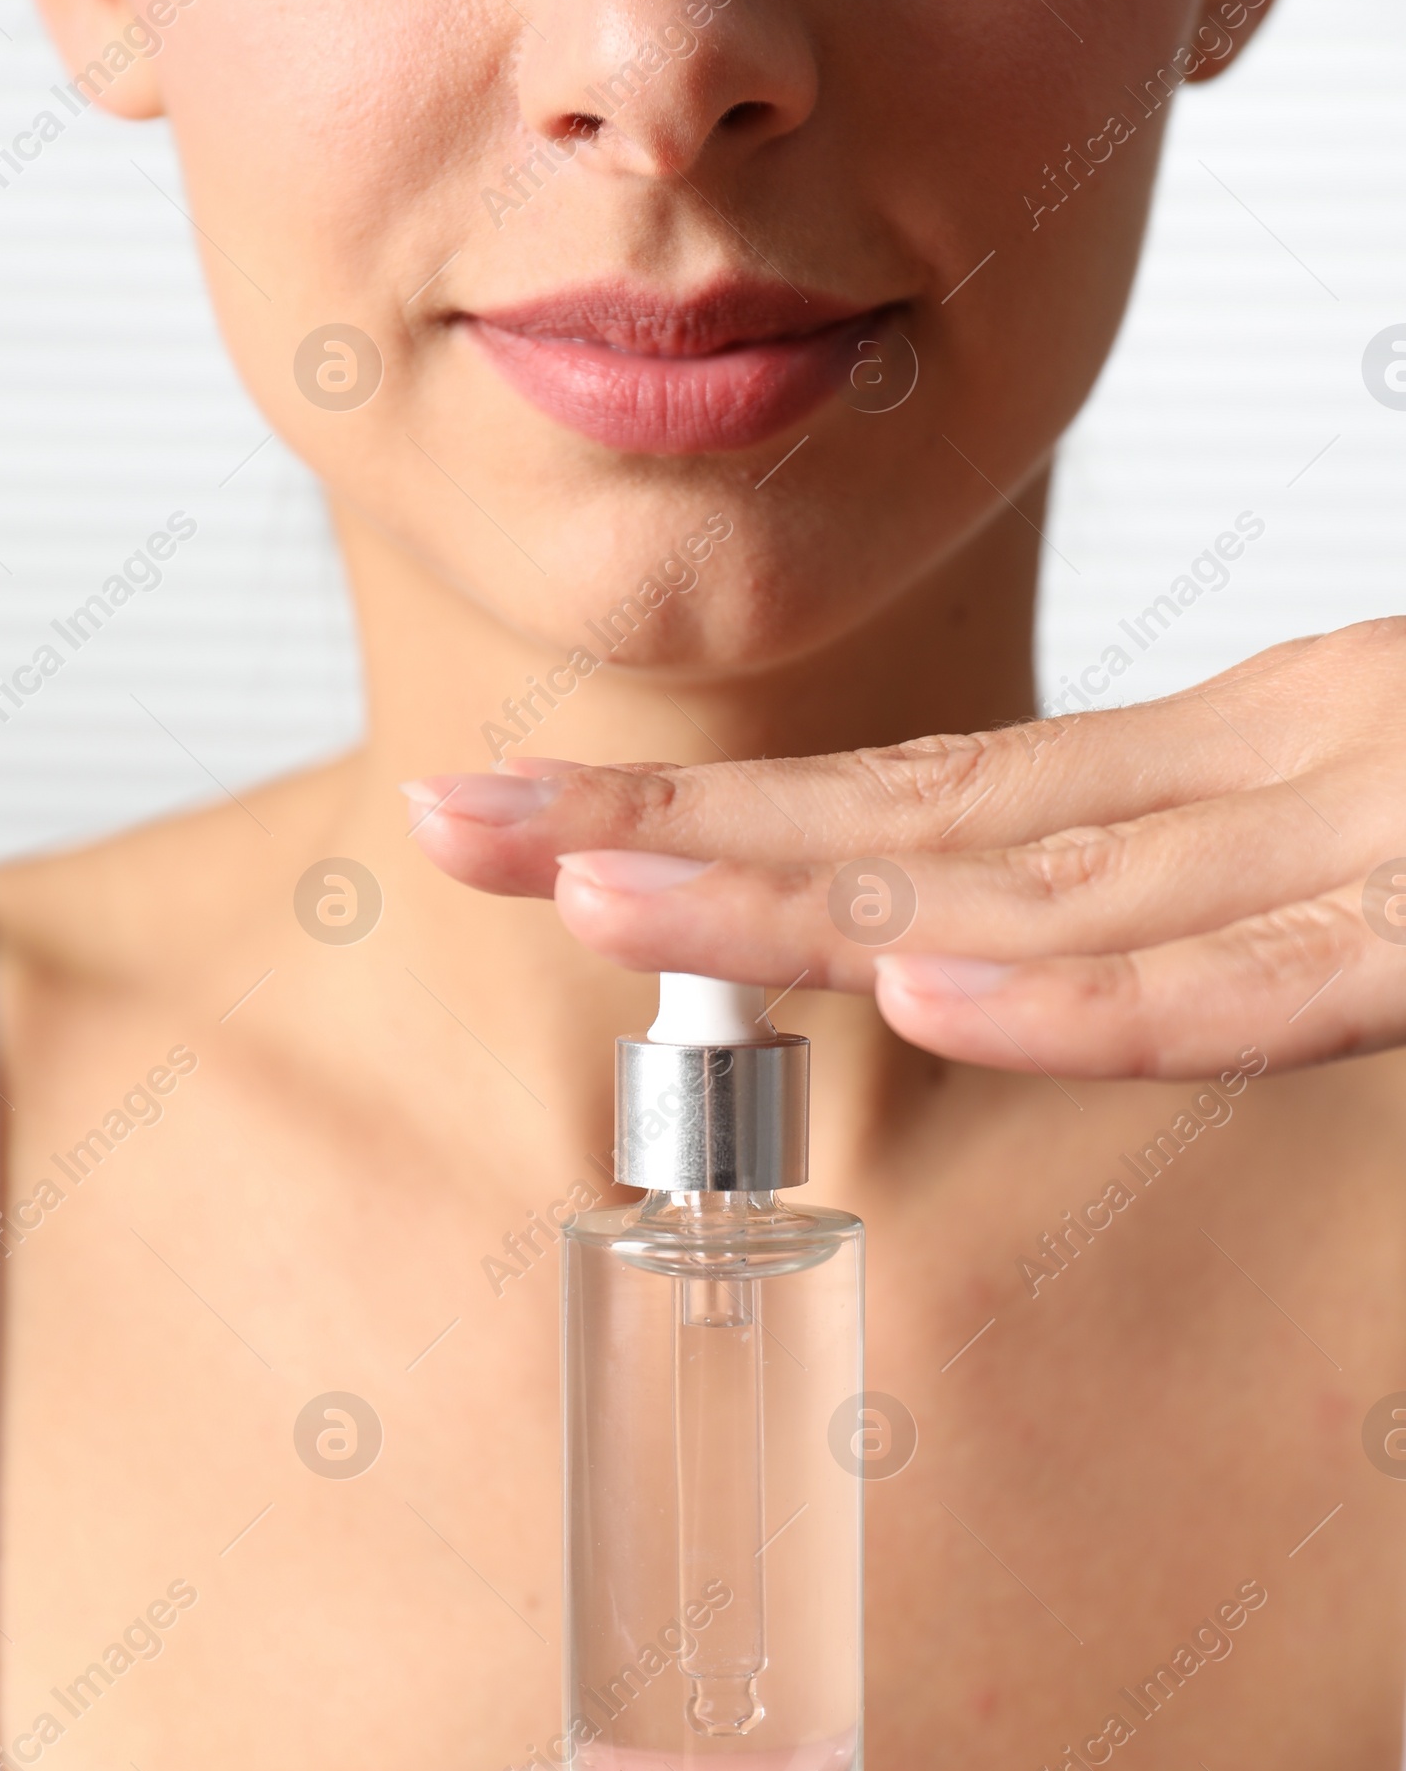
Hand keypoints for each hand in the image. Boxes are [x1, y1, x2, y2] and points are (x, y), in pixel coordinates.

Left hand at [405, 621, 1405, 1079]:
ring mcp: (1356, 845)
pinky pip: (1256, 988)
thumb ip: (1222, 912)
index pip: (934, 803)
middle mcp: (1266, 782)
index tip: (544, 837)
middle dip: (675, 834)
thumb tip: (1041, 957)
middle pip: (924, 822)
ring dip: (798, 898)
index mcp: (1237, 770)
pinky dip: (1087, 1000)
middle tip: (456, 824)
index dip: (725, 827)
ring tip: (584, 895)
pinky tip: (917, 991)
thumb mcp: (1375, 862)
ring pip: (1033, 892)